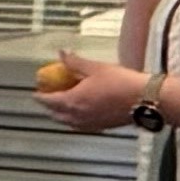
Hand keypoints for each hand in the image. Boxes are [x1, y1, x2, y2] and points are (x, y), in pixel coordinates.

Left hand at [30, 56, 149, 135]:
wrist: (143, 99)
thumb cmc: (120, 82)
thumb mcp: (95, 67)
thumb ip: (75, 62)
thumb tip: (62, 53)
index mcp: (73, 101)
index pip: (49, 101)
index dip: (41, 97)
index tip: (36, 93)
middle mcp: (78, 116)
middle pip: (56, 114)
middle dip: (50, 107)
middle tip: (48, 97)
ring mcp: (90, 123)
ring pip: (68, 122)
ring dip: (61, 115)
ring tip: (62, 106)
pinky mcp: (101, 127)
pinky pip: (81, 126)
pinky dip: (74, 120)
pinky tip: (81, 113)